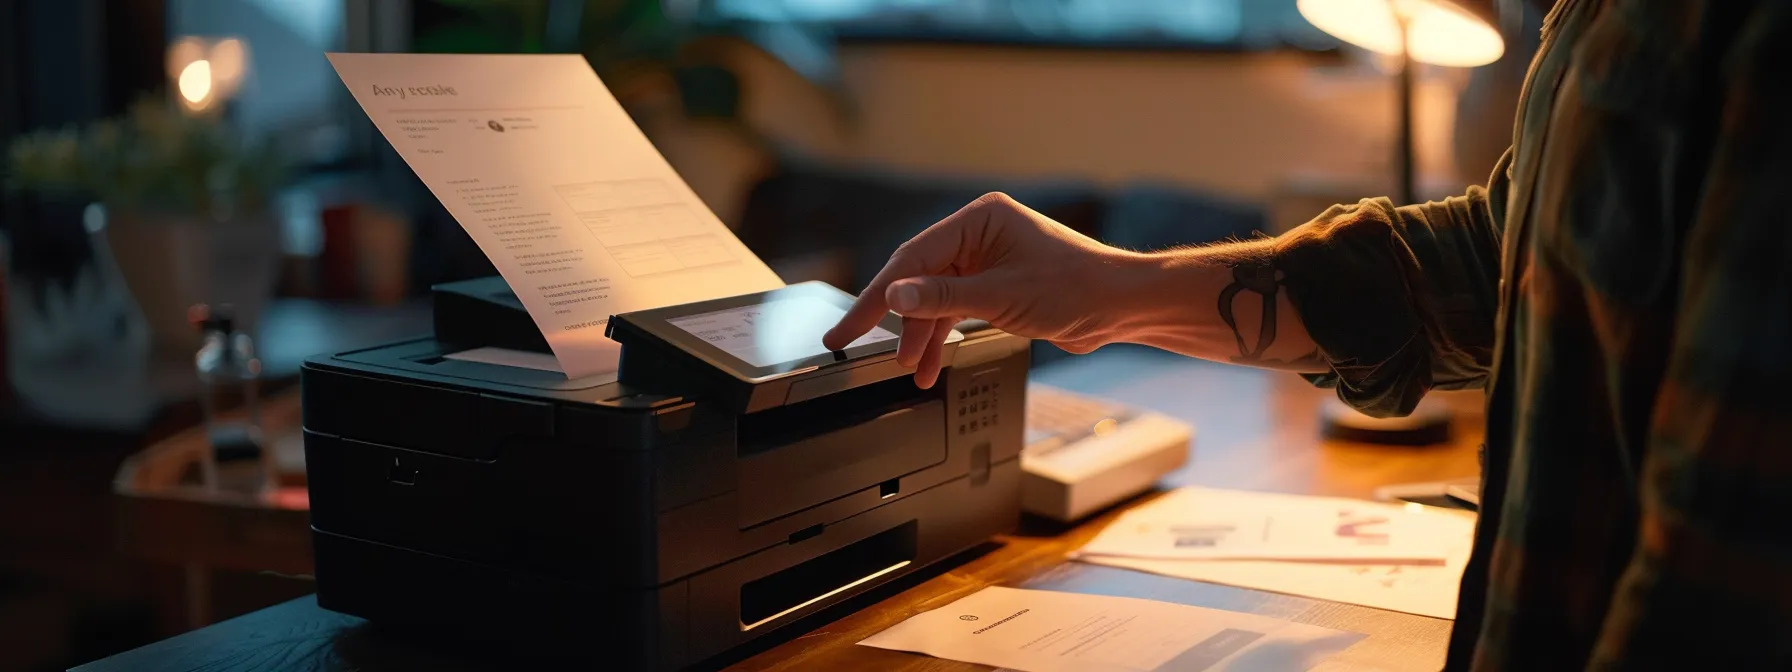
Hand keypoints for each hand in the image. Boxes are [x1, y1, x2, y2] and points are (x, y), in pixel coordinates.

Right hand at [824, 192, 1149, 387]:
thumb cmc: (1077, 288)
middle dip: (896, 319)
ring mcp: (988, 260)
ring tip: (908, 369)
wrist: (1121, 306)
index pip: (911, 258)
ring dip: (921, 335)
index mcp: (979, 220)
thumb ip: (942, 297)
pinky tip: (929, 362)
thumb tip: (894, 297)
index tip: (848, 328)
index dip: (876, 297)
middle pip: (918, 277)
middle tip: (857, 348)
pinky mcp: (998, 286)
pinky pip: (957, 309)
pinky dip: (943, 336)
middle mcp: (980, 235)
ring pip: (936, 298)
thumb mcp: (1000, 296)